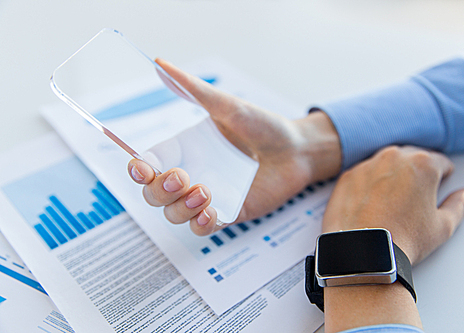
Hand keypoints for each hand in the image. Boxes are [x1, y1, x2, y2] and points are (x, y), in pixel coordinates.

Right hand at [128, 58, 340, 234]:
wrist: (298, 149)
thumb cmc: (264, 125)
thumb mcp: (227, 106)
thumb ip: (194, 90)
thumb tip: (161, 64)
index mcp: (185, 150)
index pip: (148, 165)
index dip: (139, 171)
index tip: (143, 168)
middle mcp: (192, 175)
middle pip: (154, 194)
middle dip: (159, 191)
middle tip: (181, 177)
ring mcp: (208, 197)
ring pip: (174, 214)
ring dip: (180, 208)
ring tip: (204, 191)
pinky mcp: (228, 213)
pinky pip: (203, 228)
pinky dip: (200, 224)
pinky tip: (211, 213)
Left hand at [322, 145, 463, 264]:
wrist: (365, 252)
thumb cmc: (404, 240)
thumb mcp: (443, 226)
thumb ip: (459, 204)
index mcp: (422, 164)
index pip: (440, 162)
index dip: (442, 176)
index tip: (438, 186)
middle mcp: (393, 157)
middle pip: (411, 158)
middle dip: (416, 173)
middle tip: (415, 196)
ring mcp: (367, 165)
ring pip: (384, 164)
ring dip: (390, 176)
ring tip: (391, 202)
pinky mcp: (347, 176)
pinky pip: (362, 174)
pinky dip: (367, 184)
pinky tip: (370, 204)